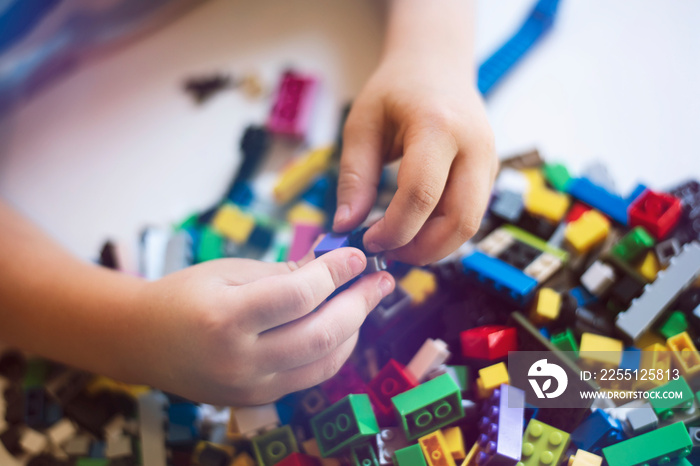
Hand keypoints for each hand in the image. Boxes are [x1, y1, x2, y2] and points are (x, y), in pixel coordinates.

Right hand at [127, 248, 393, 404]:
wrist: (142, 341)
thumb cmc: (183, 295)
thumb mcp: (228, 272)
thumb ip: (283, 273)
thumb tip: (335, 267)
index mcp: (226, 318)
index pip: (300, 295)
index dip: (337, 272)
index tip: (358, 255)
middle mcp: (240, 360)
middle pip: (321, 334)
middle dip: (360, 304)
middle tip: (380, 280)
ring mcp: (250, 387)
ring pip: (324, 361)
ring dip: (354, 329)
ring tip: (365, 300)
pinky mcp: (257, 400)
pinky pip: (311, 377)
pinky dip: (335, 351)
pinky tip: (344, 327)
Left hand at [334, 20, 497, 264]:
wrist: (437, 63)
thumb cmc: (396, 89)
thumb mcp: (362, 124)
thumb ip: (354, 177)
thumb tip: (345, 226)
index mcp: (439, 126)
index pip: (422, 194)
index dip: (394, 228)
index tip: (368, 240)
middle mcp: (475, 145)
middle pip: (460, 220)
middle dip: (423, 249)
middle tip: (388, 254)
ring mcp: (489, 160)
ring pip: (470, 223)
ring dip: (435, 246)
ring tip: (399, 245)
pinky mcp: (490, 172)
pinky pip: (470, 213)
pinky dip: (443, 231)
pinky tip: (415, 229)